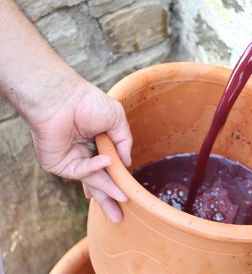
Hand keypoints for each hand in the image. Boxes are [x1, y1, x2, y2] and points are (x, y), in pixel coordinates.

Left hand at [29, 80, 131, 222]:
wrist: (62, 98)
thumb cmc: (88, 102)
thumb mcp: (117, 120)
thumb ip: (124, 142)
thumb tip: (127, 164)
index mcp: (96, 143)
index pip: (108, 166)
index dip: (117, 178)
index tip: (128, 191)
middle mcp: (84, 154)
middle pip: (99, 180)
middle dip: (111, 197)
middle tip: (120, 215)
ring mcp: (71, 160)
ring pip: (91, 181)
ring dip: (106, 191)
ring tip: (121, 202)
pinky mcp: (59, 164)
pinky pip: (81, 172)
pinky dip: (94, 168)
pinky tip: (106, 161)